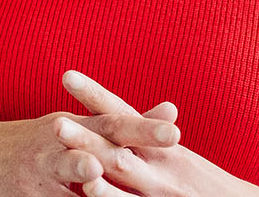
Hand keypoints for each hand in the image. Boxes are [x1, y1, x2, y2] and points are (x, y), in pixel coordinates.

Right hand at [0, 96, 181, 195]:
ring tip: (91, 167)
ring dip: (79, 168)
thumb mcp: (78, 125)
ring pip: (64, 167)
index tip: (174, 129)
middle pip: (96, 143)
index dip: (142, 127)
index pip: (113, 123)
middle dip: (124, 146)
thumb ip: (124, 122)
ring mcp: (41, 168)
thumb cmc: (43, 141)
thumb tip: (172, 112)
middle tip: (152, 147)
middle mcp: (59, 142)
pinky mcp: (28, 193)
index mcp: (76, 125)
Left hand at [61, 71, 258, 196]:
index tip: (66, 75)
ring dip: (96, 177)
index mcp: (161, 146)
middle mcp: (161, 168)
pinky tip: (91, 196)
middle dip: (87, 137)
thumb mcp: (176, 154)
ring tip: (77, 172)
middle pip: (118, 149)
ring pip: (125, 184)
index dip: (96, 95)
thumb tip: (135, 107)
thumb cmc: (203, 182)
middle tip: (55, 124)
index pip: (123, 115)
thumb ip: (150, 133)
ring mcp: (163, 194)